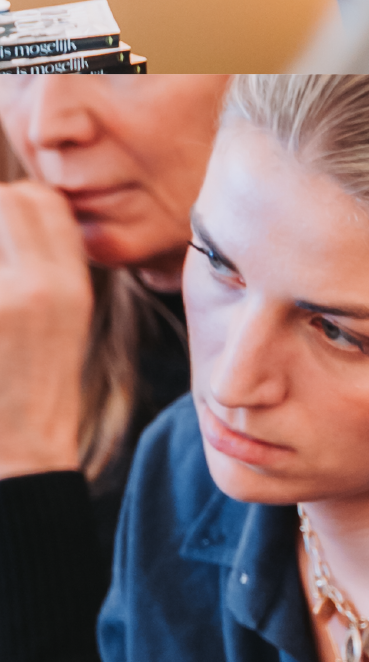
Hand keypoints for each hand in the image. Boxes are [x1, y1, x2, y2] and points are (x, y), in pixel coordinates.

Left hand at [0, 182, 95, 479]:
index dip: (11, 206)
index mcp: (70, 288)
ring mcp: (1, 304)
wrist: (18, 461)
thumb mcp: (63, 322)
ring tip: (0, 312)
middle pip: (3, 203)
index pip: (38, 200)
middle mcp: (39, 289)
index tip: (4, 239)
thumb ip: (43, 265)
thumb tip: (11, 205)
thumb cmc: (31, 392)